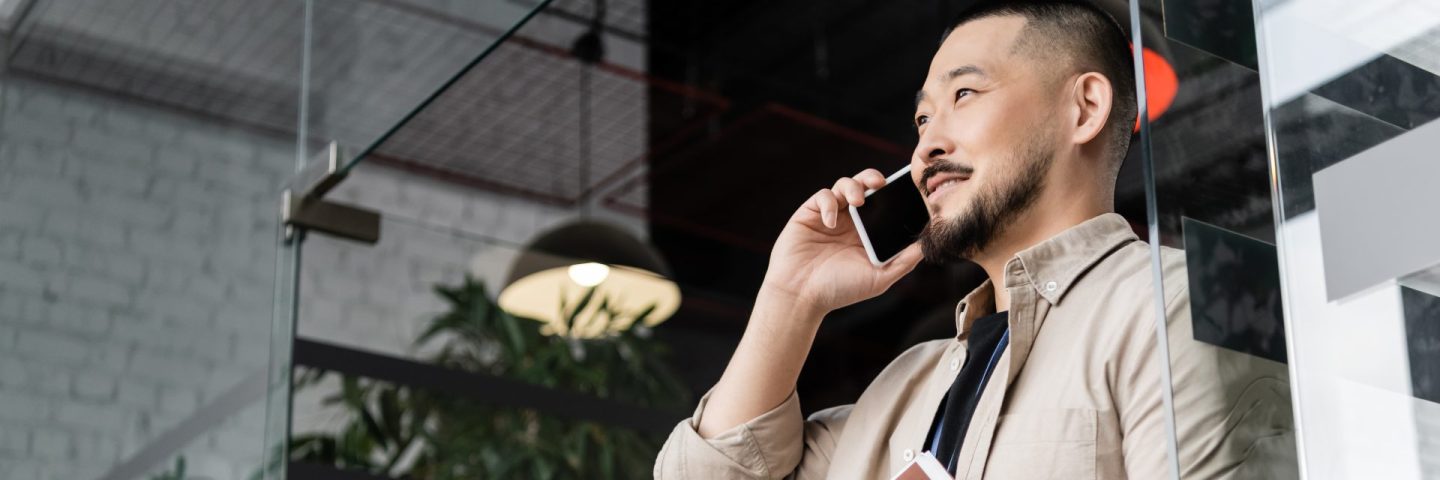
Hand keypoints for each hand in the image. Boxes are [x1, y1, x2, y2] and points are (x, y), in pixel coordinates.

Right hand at [760, 168, 924, 318]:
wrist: (802, 295)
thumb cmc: (840, 290)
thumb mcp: (879, 278)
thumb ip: (904, 261)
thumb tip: (928, 243)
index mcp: (869, 232)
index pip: (885, 203)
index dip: (895, 192)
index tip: (905, 189)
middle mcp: (851, 220)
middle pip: (865, 186)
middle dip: (874, 178)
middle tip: (881, 183)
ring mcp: (830, 215)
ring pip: (845, 184)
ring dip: (853, 186)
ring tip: (857, 201)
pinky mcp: (810, 213)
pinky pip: (823, 196)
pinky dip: (829, 204)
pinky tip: (831, 222)